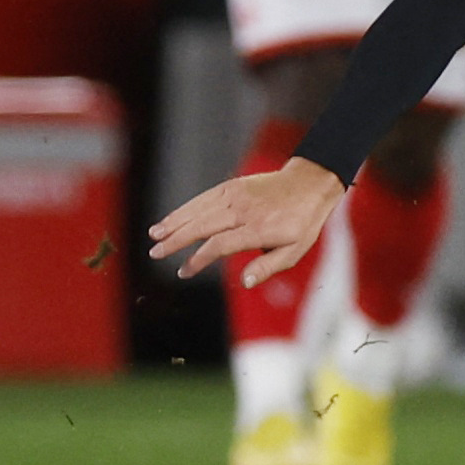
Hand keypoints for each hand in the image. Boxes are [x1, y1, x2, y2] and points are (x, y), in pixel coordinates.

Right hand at [149, 158, 345, 288]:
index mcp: (260, 228)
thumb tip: (244, 282)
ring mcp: (238, 195)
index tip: (184, 271)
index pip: (221, 245)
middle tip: (156, 253)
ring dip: (175, 223)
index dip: (199, 259)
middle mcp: (246, 210)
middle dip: (177, 240)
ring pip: (200, 209)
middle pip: (204, 225)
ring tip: (154, 236)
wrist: (310, 183)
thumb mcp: (296, 250)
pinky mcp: (233, 186)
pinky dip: (185, 208)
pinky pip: (205, 198)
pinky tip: (170, 219)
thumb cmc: (302, 222)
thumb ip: (269, 267)